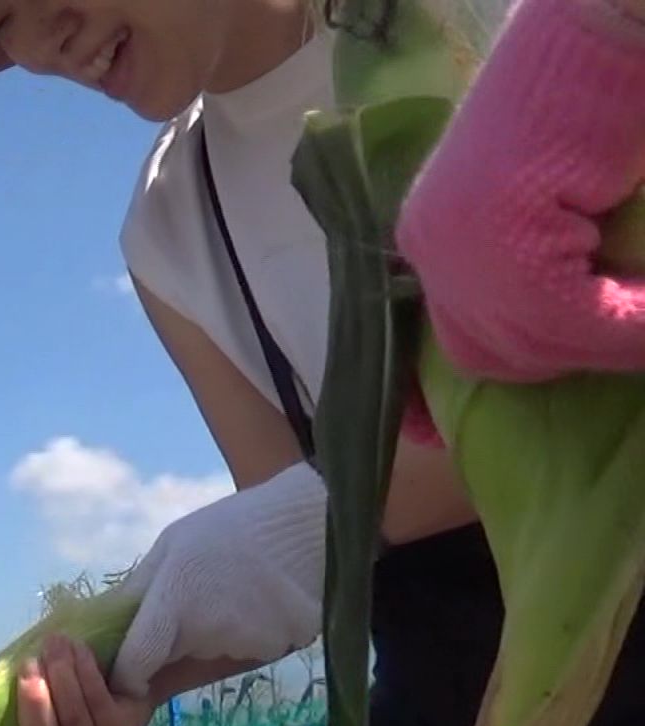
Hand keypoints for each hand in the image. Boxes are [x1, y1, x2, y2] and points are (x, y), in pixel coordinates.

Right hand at [0, 633, 153, 725]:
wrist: (117, 678)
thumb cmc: (59, 689)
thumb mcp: (27, 699)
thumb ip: (6, 706)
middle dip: (35, 704)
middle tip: (28, 665)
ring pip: (75, 720)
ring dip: (62, 676)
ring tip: (54, 644)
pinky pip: (100, 702)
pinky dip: (85, 671)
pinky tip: (78, 650)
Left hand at [108, 462, 326, 699]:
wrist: (311, 522)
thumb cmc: (230, 530)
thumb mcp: (171, 547)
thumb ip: (137, 592)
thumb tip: (101, 629)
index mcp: (173, 602)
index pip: (136, 665)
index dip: (128, 675)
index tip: (130, 670)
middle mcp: (208, 632)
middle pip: (174, 660)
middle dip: (172, 647)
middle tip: (194, 603)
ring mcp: (247, 643)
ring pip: (213, 656)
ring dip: (214, 637)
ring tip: (234, 592)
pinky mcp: (281, 649)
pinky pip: (249, 651)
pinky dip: (250, 635)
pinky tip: (262, 602)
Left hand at [395, 0, 644, 383]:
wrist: (604, 29)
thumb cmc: (595, 104)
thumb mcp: (557, 209)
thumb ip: (550, 268)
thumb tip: (575, 338)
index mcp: (433, 235)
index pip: (469, 341)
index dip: (536, 360)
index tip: (589, 363)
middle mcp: (430, 245)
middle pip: (499, 352)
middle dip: (577, 354)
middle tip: (634, 339)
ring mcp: (456, 244)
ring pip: (538, 343)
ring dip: (612, 342)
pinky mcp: (500, 240)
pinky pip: (569, 318)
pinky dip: (625, 324)